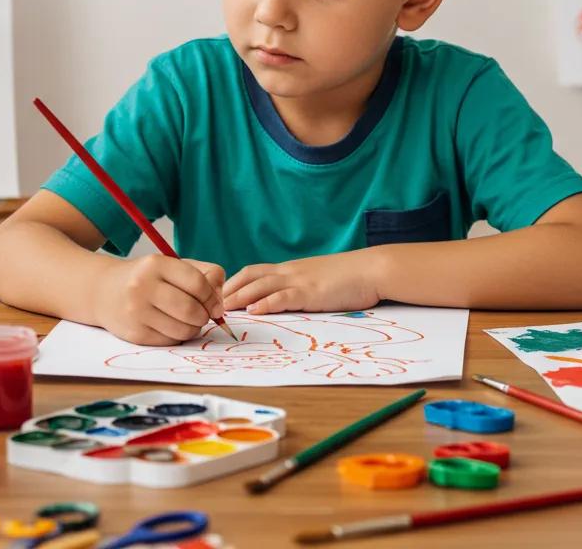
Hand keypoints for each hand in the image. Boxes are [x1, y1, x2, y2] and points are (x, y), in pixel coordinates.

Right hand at [93, 255, 223, 345]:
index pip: (197, 283)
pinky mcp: (134, 334)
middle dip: (204, 316)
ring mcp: (136, 312)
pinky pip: (170, 341)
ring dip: (193, 328)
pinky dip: (178, 336)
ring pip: (183, 329)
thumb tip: (220, 302)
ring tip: (189, 321)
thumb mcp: (173, 266)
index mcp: (156, 264)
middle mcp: (143, 287)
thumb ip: (204, 274)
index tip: (216, 306)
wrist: (103, 291)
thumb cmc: (148, 278)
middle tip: (204, 315)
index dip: (212, 297)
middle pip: (191, 309)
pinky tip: (171, 326)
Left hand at [223, 250, 380, 314]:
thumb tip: (286, 300)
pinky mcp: (311, 292)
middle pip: (251, 276)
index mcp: (291, 269)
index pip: (254, 271)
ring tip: (222, 308)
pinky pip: (283, 296)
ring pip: (261, 285)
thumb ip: (300, 287)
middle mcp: (291, 271)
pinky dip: (266, 303)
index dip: (235, 282)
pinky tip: (254, 311)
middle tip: (209, 303)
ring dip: (240, 297)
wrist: (372, 269)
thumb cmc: (349, 277)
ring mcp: (300, 280)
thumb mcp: (318, 279)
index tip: (218, 294)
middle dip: (230, 289)